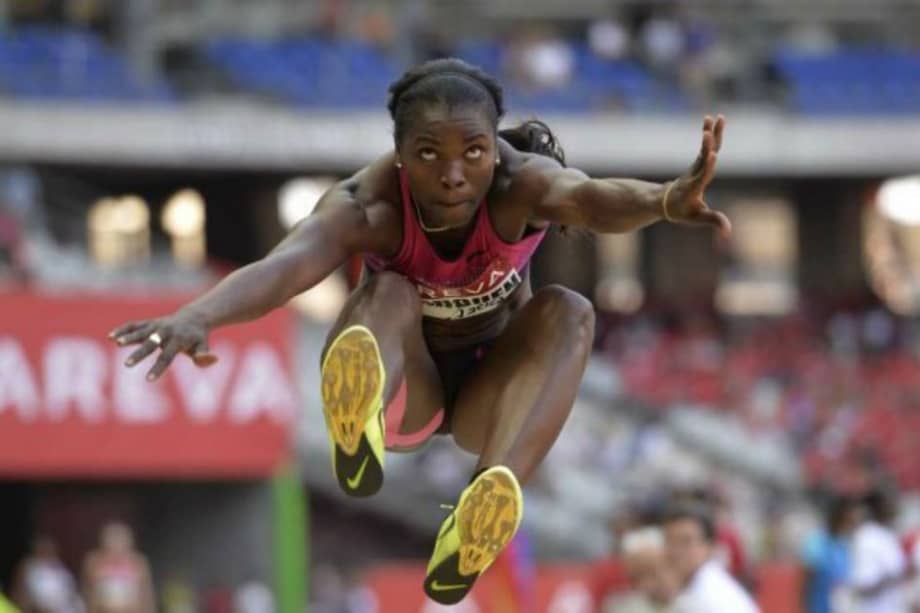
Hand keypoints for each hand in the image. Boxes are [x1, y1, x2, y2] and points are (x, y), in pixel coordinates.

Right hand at [108, 311, 216, 380]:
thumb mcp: (203, 346)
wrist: (193, 318)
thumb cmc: (197, 338)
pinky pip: (134, 325)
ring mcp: (156, 326)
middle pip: (150, 344)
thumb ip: (204, 356)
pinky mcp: (148, 323)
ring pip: (140, 331)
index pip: (167, 357)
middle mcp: (165, 332)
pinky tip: (111, 336)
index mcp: (178, 340)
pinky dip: (123, 329)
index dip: (158, 369)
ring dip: (128, 337)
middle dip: (139, 354)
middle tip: (126, 364)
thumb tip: (211, 360)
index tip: (148, 380)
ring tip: (116, 342)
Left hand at [664, 115, 731, 237]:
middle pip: (704, 157)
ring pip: (705, 148)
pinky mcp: (698, 162)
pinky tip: (711, 120)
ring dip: (711, 133)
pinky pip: (706, 146)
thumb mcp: (697, 218)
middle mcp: (695, 174)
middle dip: (708, 144)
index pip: (703, 175)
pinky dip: (709, 133)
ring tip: (716, 117)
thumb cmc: (682, 211)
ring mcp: (696, 166)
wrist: (665, 202)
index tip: (713, 154)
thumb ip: (714, 222)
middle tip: (711, 129)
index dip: (708, 166)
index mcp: (695, 187)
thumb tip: (728, 234)